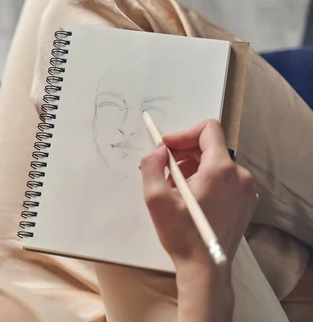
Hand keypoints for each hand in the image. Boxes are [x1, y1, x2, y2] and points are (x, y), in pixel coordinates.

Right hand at [140, 119, 257, 267]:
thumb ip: (152, 165)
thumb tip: (158, 149)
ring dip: (192, 168)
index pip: (208, 129)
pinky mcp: (245, 202)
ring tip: (174, 188)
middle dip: (183, 153)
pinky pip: (225, 179)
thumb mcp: (156, 198)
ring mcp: (246, 190)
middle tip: (163, 170)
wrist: (205, 269)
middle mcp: (239, 175)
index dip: (183, 134)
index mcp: (220, 169)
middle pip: (210, 146)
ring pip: (216, 163)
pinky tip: (190, 199)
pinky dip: (206, 181)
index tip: (166, 148)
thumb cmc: (182, 235)